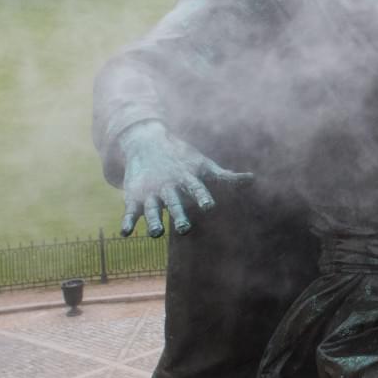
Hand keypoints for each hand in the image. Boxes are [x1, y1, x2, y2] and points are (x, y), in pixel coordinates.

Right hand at [116, 120, 253, 237]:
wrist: (147, 143)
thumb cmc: (182, 158)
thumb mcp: (204, 165)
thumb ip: (225, 177)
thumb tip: (253, 179)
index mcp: (187, 178)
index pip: (196, 188)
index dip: (202, 196)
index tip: (209, 206)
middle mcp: (169, 185)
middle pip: (174, 202)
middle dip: (179, 215)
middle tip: (185, 229)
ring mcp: (151, 192)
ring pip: (151, 209)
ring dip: (153, 221)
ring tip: (155, 234)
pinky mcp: (134, 197)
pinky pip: (130, 211)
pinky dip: (127, 221)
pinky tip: (125, 233)